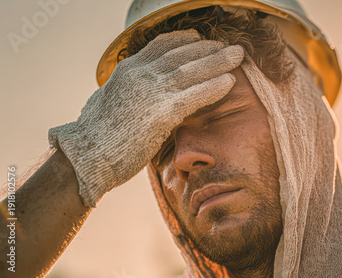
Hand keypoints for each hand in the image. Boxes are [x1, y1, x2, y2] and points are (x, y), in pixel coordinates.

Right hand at [49, 29, 243, 206]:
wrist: (85, 156)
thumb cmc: (96, 135)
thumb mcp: (109, 100)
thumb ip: (127, 90)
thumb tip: (137, 92)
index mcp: (128, 70)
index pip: (161, 45)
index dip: (185, 40)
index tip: (201, 39)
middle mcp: (140, 75)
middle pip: (181, 54)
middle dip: (208, 48)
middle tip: (229, 47)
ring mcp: (150, 93)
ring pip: (191, 70)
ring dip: (218, 61)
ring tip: (238, 55)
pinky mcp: (160, 114)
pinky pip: (194, 96)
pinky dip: (213, 87)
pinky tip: (230, 82)